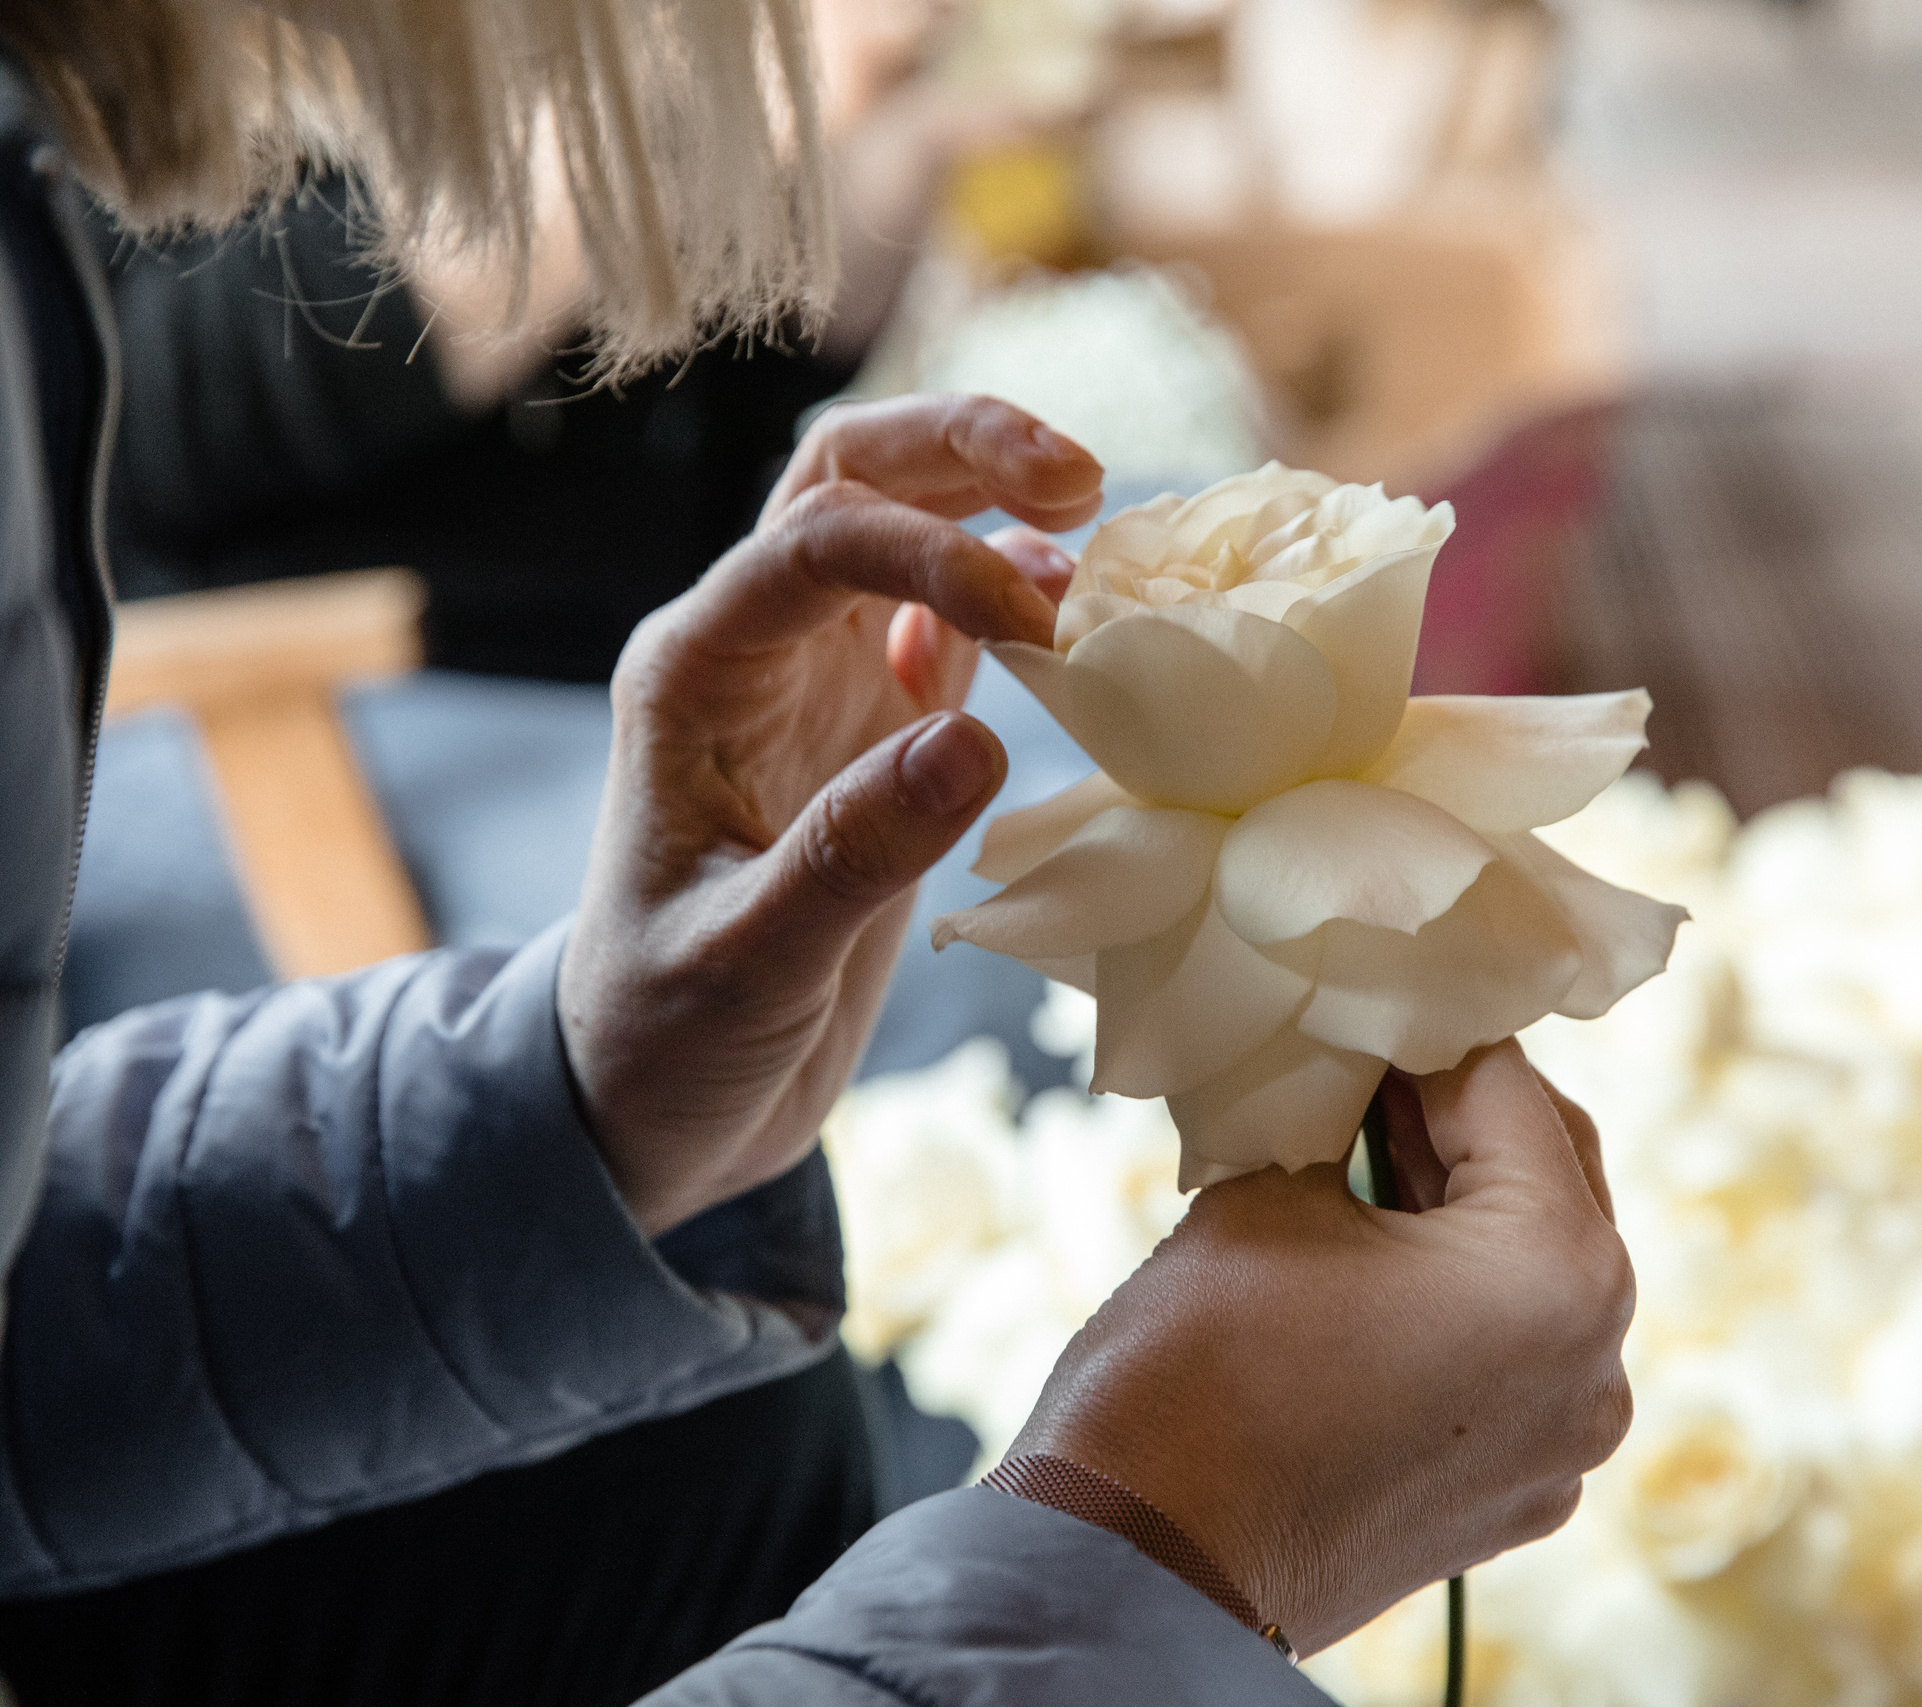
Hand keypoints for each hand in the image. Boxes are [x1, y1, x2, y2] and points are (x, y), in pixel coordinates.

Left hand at [562, 394, 1101, 1235]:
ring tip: (1101, 517)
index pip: (812, 544)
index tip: (1035, 622)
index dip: (931, 556)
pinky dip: (1014, 589)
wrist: (656, 1103)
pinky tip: (1079, 607)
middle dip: (961, 448)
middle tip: (1082, 472)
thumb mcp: (747, 965)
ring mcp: (817, 681)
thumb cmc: (668, 1035)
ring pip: (900, 523)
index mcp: (694, 677)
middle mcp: (752, 650)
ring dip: (994, 497)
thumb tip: (975, 743)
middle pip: (848, 476)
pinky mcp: (875, 728)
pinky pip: (945, 617)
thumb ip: (853, 856)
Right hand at [1011, 1040, 1635, 1653]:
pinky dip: (1456, 1302)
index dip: (1424, 1031)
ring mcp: (1564, 1444)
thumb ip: (1346, 1114)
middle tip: (1360, 1067)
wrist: (1136, 1564)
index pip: (1508, 1089)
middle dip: (1458, 1116)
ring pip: (1534, 1270)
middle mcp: (1597, 1364)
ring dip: (1458, 1205)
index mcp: (1560, 1271)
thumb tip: (1364, 1053)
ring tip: (1358, 1159)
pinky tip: (1368, 1268)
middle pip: (1548, 1176)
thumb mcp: (1274, 1190)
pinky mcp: (1516, 1494)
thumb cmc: (1196, 1371)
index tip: (1366, 998)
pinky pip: (1513, 1358)